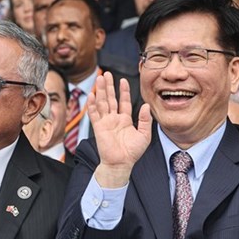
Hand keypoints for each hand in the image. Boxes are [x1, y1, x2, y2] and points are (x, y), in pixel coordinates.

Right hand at [89, 72, 151, 187]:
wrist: (121, 164)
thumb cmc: (132, 152)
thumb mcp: (144, 135)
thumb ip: (144, 120)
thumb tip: (145, 106)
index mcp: (124, 120)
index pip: (123, 101)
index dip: (123, 91)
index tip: (122, 80)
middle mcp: (114, 119)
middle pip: (110, 98)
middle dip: (108, 86)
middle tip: (106, 74)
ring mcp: (105, 122)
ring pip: (102, 103)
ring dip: (100, 91)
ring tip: (99, 78)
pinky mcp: (98, 128)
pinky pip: (94, 114)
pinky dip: (92, 105)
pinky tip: (92, 95)